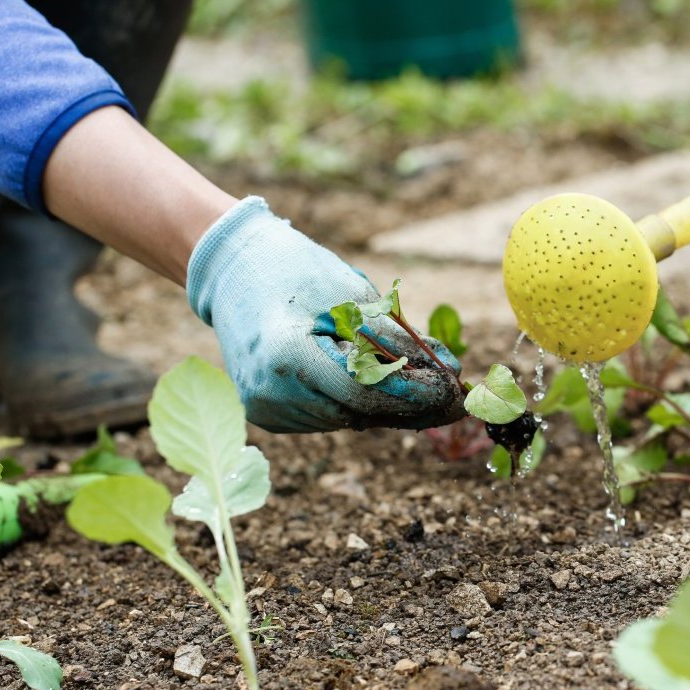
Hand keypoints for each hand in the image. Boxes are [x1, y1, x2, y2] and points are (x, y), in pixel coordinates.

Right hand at [186, 197, 464, 432]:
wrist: (233, 270)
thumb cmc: (296, 272)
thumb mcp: (353, 296)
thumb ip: (399, 339)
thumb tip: (451, 370)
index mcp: (286, 356)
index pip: (364, 392)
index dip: (415, 395)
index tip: (456, 393)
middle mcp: (270, 392)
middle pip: (359, 412)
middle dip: (411, 406)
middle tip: (456, 401)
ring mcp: (265, 409)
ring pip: (347, 419)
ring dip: (386, 406)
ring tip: (421, 386)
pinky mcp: (268, 415)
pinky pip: (328, 417)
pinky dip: (356, 404)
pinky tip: (373, 384)